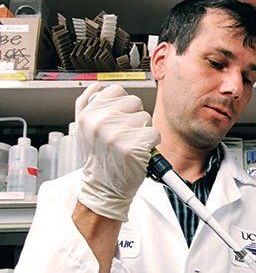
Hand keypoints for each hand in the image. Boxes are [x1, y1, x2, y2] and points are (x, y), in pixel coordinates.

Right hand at [76, 83, 160, 221]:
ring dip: (144, 131)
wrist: (104, 187)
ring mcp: (116, 135)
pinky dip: (151, 143)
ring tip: (131, 144)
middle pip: (135, 103)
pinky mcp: (132, 148)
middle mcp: (99, 122)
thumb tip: (98, 86)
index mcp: (88, 114)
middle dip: (135, 118)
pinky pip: (154, 133)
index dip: (124, 105)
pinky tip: (139, 152)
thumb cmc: (98, 158)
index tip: (120, 119)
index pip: (117, 91)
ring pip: (146, 118)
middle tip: (126, 135)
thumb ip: (88, 104)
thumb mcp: (83, 128)